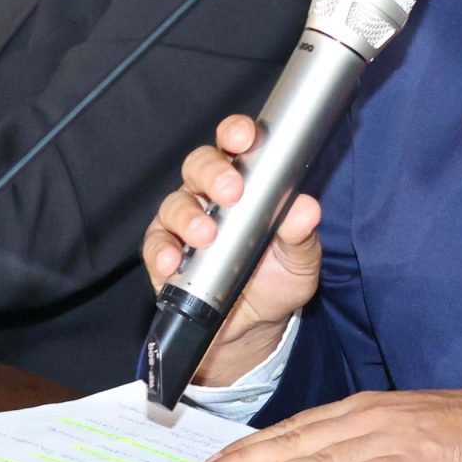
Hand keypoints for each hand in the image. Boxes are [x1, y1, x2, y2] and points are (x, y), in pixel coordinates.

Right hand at [142, 113, 322, 384]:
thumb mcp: (299, 259)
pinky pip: (155, 247)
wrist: (255, 327)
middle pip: (199, 167)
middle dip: (212, 173)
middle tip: (231, 190)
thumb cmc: (277, 279)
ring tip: (205, 235)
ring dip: (188, 216)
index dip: (237, 134)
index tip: (245, 136)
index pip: (235, 147)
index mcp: (244, 183)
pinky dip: (162, 253)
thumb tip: (306, 209)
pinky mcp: (164, 256)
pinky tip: (174, 262)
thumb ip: (301, 233)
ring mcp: (182, 225)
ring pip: (174, 205)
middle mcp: (208, 196)